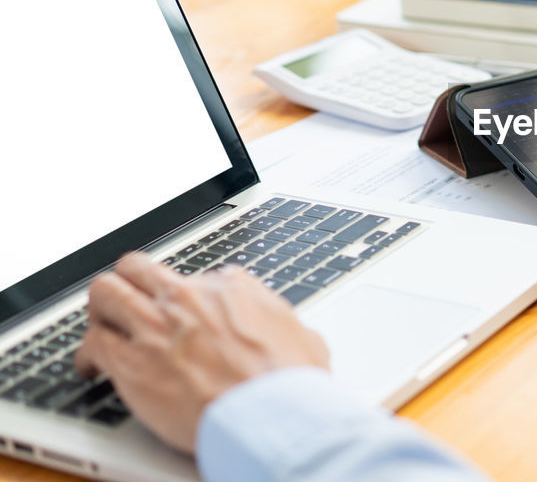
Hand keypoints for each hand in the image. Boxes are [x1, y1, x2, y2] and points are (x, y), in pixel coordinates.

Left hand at [74, 254, 329, 452]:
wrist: (270, 415)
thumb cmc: (290, 383)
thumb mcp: (302, 336)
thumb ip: (279, 321)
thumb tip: (280, 324)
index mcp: (231, 288)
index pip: (194, 277)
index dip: (186, 299)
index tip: (183, 316)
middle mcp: (189, 298)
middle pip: (138, 268)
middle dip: (129, 283)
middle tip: (126, 302)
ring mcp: (156, 326)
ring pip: (105, 292)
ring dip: (101, 310)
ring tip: (102, 328)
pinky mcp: (131, 361)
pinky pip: (91, 342)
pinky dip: (86, 355)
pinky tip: (91, 368)